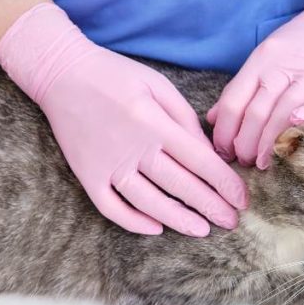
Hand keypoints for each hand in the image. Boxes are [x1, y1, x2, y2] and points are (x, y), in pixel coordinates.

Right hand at [0, 3, 247, 235]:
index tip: (241, 199)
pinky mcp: (87, 175)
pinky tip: (154, 228)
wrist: (62, 74)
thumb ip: (184, 117)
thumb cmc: (115, 75)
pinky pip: (111, 207)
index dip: (224, 183)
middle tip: (231, 222)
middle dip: (210, 206)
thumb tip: (207, 151)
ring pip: (149, 203)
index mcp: (155, 124)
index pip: (200, 162)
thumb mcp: (157, 84)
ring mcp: (108, 165)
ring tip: (201, 230)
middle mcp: (133, 148)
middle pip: (180, 186)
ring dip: (178, 220)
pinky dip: (132, 221)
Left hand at [207, 0, 303, 168]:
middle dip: (246, 142)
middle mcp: (285, 65)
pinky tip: (298, 128)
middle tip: (244, 163)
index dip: (225, 131)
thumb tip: (213, 118)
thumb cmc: (302, 42)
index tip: (223, 152)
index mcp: (262, 60)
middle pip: (258, 110)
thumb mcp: (265, 57)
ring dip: (272, 140)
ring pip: (287, 108)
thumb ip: (240, 88)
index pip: (234, 101)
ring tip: (263, 163)